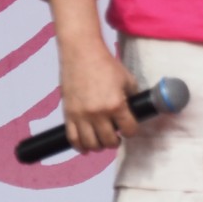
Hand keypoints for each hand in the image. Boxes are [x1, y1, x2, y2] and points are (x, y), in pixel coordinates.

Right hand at [57, 33, 138, 153]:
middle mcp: (98, 114)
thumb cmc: (106, 65)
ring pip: (91, 144)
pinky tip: (86, 147)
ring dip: (99, 146)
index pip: (129, 130)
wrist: (82, 54)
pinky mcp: (68, 115)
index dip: (132, 131)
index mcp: (116, 105)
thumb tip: (134, 110)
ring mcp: (81, 116)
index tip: (131, 128)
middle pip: (109, 141)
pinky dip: (80, 146)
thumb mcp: (127, 80)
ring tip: (103, 141)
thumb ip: (131, 97)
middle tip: (117, 136)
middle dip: (116, 141)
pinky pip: (72, 139)